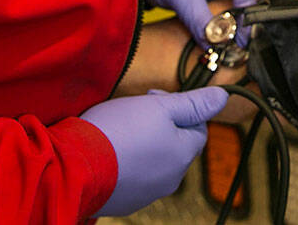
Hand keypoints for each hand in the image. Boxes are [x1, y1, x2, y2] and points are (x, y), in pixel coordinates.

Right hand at [84, 87, 229, 215]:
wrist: (74, 167)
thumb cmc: (116, 132)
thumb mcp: (159, 107)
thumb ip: (194, 103)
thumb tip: (222, 97)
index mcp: (183, 155)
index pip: (198, 128)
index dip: (180, 109)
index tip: (155, 99)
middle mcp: (170, 179)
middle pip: (177, 145)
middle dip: (162, 125)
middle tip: (136, 112)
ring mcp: (147, 193)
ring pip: (156, 161)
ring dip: (145, 143)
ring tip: (119, 130)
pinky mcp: (125, 200)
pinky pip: (135, 176)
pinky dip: (127, 162)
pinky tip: (110, 150)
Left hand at [140, 0, 276, 44]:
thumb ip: (198, 18)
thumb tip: (214, 44)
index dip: (248, 13)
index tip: (243, 37)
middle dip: (264, 9)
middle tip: (271, 31)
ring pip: (242, 2)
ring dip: (247, 19)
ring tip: (259, 37)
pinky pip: (225, 12)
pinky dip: (230, 24)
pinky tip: (235, 39)